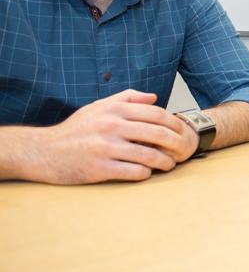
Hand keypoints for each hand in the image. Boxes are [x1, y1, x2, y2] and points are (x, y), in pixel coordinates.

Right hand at [30, 89, 197, 183]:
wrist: (44, 151)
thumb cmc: (76, 130)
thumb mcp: (99, 106)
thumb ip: (127, 98)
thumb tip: (154, 97)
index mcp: (115, 109)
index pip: (157, 114)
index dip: (175, 124)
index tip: (182, 133)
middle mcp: (112, 126)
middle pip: (158, 134)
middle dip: (177, 144)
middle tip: (183, 151)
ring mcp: (106, 147)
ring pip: (149, 155)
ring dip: (165, 162)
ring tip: (169, 165)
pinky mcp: (100, 168)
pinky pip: (134, 171)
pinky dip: (146, 173)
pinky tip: (147, 173)